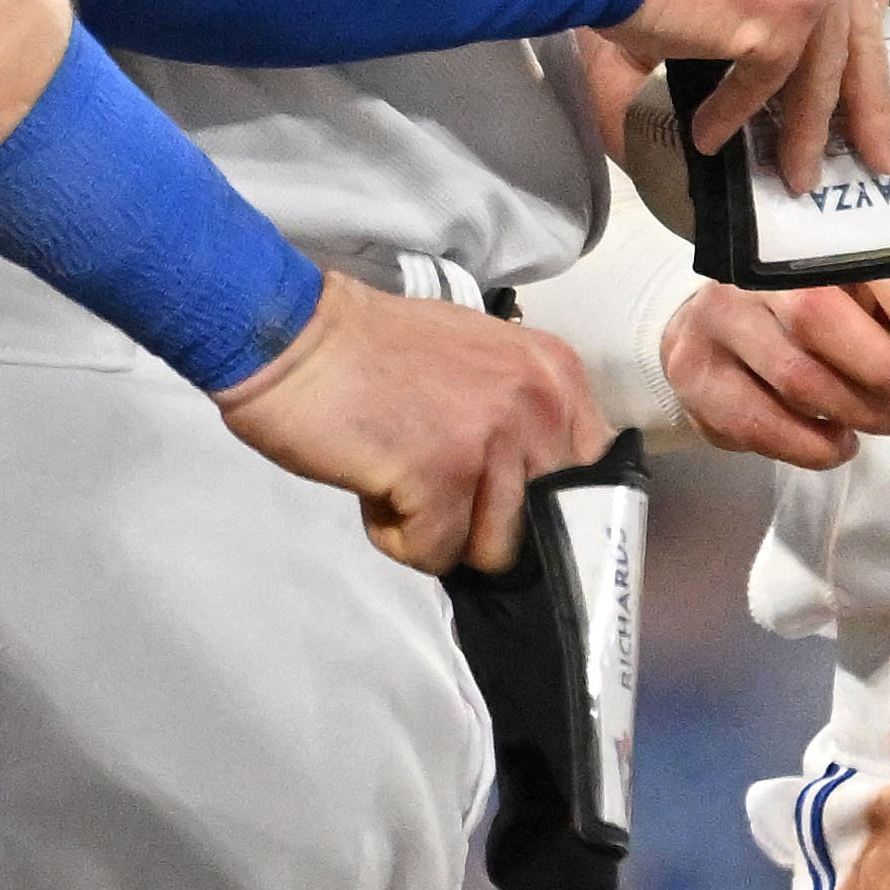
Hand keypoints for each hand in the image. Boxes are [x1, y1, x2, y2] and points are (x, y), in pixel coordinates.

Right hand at [211, 281, 601, 576]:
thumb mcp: (482, 363)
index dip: (553, 511)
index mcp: (556, 373)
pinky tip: (374, 485)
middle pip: (546, 525)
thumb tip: (544, 494)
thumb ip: (523, 416)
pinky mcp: (440, 478)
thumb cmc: (376, 351)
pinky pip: (434, 554)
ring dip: (438, 531)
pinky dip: (396, 536)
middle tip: (434, 485)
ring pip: (492, 548)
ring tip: (400, 477)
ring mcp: (492, 440)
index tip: (505, 505)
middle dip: (487, 523)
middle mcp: (539, 403)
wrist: (295, 335)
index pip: (595, 478)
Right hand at [613, 0, 889, 196]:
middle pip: (859, 23)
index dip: (867, 12)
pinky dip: (736, 116)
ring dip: (807, 130)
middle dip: (869, 96)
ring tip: (798, 176)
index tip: (862, 56)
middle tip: (880, 150)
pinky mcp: (782, 12)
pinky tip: (710, 139)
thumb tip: (747, 64)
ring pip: (822, 67)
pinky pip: (768, 83)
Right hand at [659, 274, 889, 468]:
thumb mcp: (843, 288)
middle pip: (818, 319)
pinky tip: (839, 443)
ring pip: (796, 379)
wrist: (704, 332)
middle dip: (883, 369)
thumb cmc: (797, 311)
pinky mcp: (696, 378)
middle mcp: (747, 274)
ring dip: (858, 412)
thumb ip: (888, 303)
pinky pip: (761, 424)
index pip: (856, 257)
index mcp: (797, 238)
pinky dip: (813, 445)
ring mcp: (715, 325)